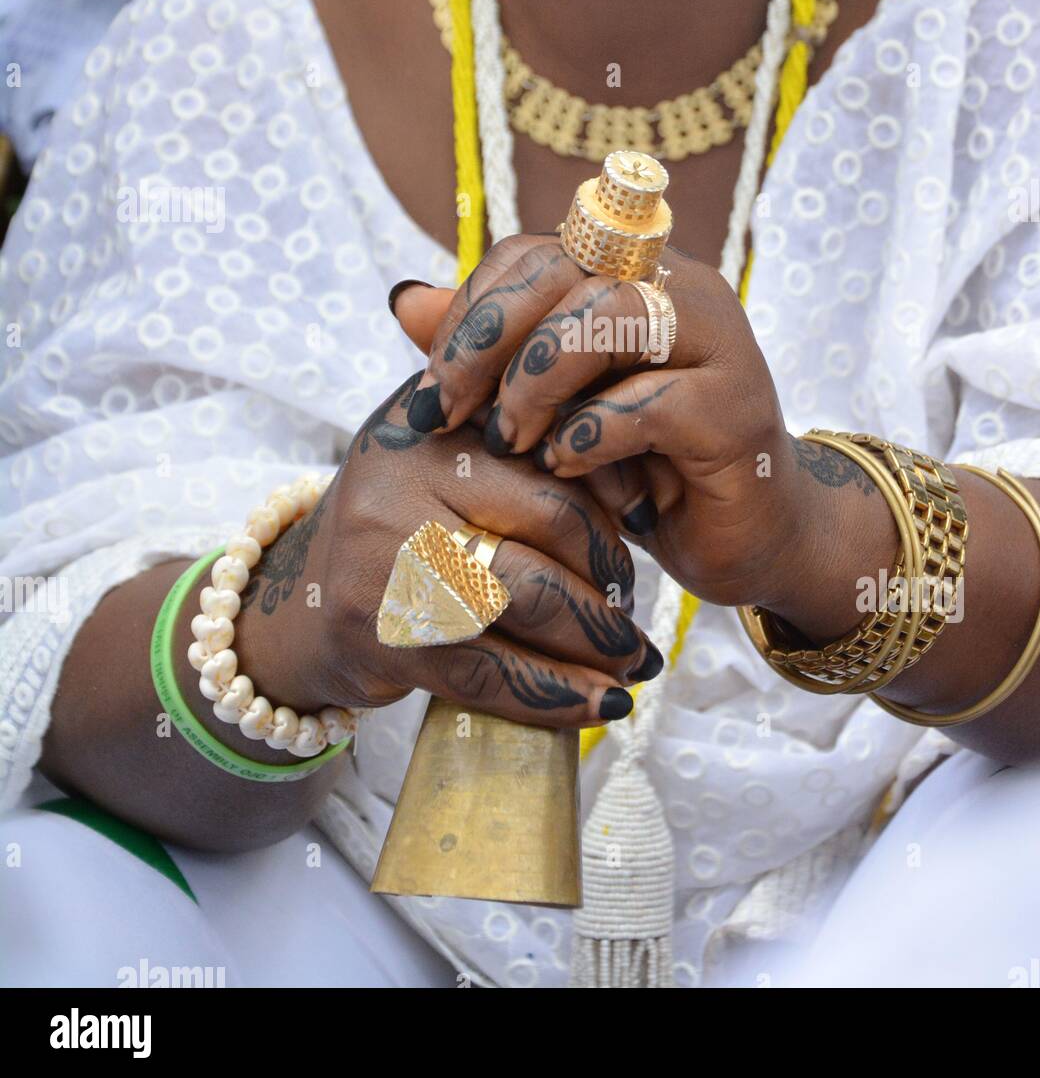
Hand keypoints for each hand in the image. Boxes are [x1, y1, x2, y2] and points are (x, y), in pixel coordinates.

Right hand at [235, 368, 660, 732]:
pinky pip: (490, 673)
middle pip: (549, 526)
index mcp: (434, 425)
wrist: (301, 603)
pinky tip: (597, 707)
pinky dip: (554, 697)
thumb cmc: (405, 526)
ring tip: (633, 665)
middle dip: (611, 580)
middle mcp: (401, 480)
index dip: (612, 506)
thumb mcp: (453, 463)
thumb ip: (535, 457)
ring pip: (527, 602)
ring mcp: (384, 560)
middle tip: (636, 614)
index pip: (553, 461)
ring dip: (597, 643)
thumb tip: (644, 497)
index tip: (643, 538)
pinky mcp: (381, 639)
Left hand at [391, 239, 893, 636]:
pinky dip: (592, 435)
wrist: (745, 535)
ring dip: (539, 381)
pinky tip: (566, 467)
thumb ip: (489, 354)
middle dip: (489, 339)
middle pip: (567, 268)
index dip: (471, 311)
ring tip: (512, 441)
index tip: (435, 386)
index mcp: (631, 276)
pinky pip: (652, 402)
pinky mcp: (737, 411)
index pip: (532, 254)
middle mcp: (679, 291)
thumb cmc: (642, 465)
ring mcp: (718, 345)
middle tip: (450, 410)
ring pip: (612, 315)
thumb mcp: (551, 409)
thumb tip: (404, 298)